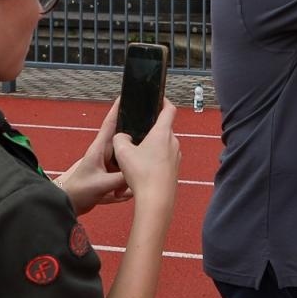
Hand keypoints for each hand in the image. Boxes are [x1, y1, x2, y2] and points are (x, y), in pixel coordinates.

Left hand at [55, 103, 130, 214]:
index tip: (126, 96)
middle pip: (125, 143)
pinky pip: (125, 177)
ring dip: (129, 175)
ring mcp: (108, 165)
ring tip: (126, 186)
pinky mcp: (110, 176)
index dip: (117, 109)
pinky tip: (120, 197)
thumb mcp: (100, 185)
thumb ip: (121, 179)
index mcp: (99, 149)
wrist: (66, 205)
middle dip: (136, 145)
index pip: (110, 124)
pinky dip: (125, 188)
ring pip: (127, 162)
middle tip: (150, 144)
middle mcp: (105, 154)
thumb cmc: (78, 190)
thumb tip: (139, 174)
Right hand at [110, 97, 180, 213]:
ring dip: (153, 145)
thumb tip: (123, 136)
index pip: (169, 110)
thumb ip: (120, 138)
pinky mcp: (174, 169)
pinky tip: (143, 167)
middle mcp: (173, 142)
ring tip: (137, 151)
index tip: (158, 99)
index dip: (164, 101)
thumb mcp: (122, 152)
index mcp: (163, 133)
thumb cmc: (141, 172)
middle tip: (138, 130)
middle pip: (165, 128)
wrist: (156, 199)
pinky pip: (165, 158)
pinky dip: (155, 158)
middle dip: (152, 128)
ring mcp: (176, 156)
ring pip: (164, 144)